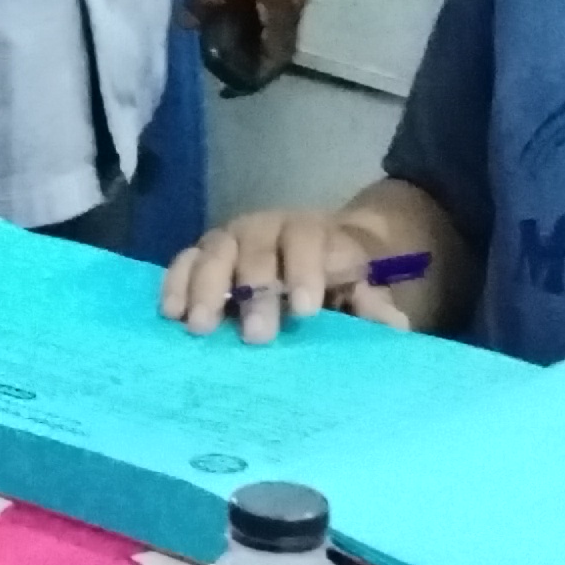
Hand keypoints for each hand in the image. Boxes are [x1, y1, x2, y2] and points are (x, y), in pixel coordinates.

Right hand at [162, 202, 419, 342]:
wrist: (312, 251)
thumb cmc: (338, 278)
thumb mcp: (363, 288)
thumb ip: (374, 305)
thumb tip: (394, 325)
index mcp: (313, 234)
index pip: (308, 241)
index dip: (305, 270)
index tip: (306, 310)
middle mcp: (268, 228)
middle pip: (257, 248)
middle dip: (256, 290)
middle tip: (257, 336)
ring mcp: (232, 239)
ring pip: (215, 251)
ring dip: (207, 288)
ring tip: (202, 327)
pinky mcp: (203, 255)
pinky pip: (184, 261)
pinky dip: (175, 284)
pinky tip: (171, 314)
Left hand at [186, 0, 309, 85]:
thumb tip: (189, 25)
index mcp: (288, 3)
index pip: (277, 53)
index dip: (256, 74)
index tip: (229, 85)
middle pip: (271, 35)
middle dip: (244, 50)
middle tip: (210, 57)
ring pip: (263, 11)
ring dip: (239, 25)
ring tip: (207, 32)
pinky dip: (237, 1)